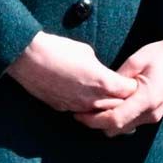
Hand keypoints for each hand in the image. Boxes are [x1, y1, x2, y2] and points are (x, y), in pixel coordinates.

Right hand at [6, 31, 137, 113]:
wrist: (29, 58)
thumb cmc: (59, 49)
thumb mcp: (87, 52)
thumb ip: (100, 68)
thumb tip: (103, 74)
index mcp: (102, 82)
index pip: (128, 91)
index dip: (132, 86)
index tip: (133, 81)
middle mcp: (91, 99)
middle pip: (117, 107)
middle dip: (123, 100)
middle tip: (126, 94)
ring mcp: (76, 107)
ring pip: (99, 114)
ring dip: (106, 108)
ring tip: (111, 101)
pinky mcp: (62, 109)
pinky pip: (82, 112)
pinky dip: (89, 109)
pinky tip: (89, 101)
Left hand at [73, 36, 162, 136]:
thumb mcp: (138, 59)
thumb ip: (119, 77)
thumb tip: (102, 88)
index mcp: (147, 98)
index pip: (115, 119)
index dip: (94, 120)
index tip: (78, 113)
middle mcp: (151, 113)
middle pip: (116, 129)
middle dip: (97, 123)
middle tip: (80, 110)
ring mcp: (154, 116)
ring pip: (123, 129)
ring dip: (107, 122)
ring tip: (92, 107)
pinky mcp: (154, 115)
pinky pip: (131, 123)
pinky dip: (117, 118)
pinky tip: (108, 106)